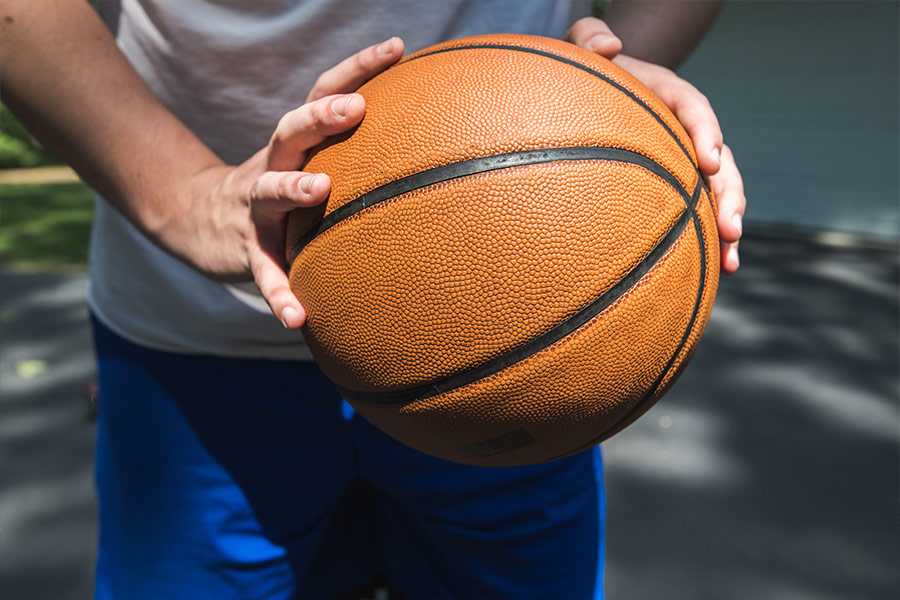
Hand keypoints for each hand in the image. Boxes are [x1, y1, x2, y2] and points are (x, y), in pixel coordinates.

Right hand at [209, 37, 404, 328]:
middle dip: (320, 117)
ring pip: (268, 194)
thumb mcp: (305, 163)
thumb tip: (426, 143)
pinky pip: (262, 272)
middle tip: (355, 107)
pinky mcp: (245, 251)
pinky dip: (278, 293)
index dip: (356, 69)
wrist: (196, 219)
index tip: (397, 47)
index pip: (322, 94)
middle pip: (290, 132)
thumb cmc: (274, 189)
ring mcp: (254, 210)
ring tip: (319, 189)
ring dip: (291, 188)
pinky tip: (297, 319)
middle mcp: (272, 166)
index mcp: (294, 144)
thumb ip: (349, 153)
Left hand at [565, 18, 745, 273]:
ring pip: (719, 193)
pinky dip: (710, 240)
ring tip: (731, 260)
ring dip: (729, 225)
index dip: (706, 131)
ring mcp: (685, 160)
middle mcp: (685, 130)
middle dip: (729, 194)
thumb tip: (608, 48)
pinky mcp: (677, 185)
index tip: (709, 160)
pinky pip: (700, 212)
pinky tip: (719, 272)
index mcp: (667, 95)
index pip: (694, 108)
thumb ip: (587, 39)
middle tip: (730, 227)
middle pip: (721, 160)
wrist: (595, 96)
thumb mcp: (579, 49)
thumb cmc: (586, 74)